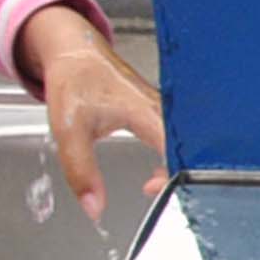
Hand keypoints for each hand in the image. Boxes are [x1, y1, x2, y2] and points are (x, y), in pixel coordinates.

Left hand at [15, 5, 165, 221]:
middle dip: (181, 176)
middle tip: (159, 192)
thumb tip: (93, 208)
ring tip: (159, 183)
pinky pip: (177, 137)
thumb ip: (81, 172)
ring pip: (186, 144)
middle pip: (190, 150)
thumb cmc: (75, 79)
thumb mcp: (69, 131)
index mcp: (148, 111)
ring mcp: (164, 109)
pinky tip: (159, 169)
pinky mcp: (159, 111)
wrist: (75, 51)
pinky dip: (172, 156)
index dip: (174, 175)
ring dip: (177, 166)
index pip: (179, 152)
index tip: (151, 187)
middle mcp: (163, 110)